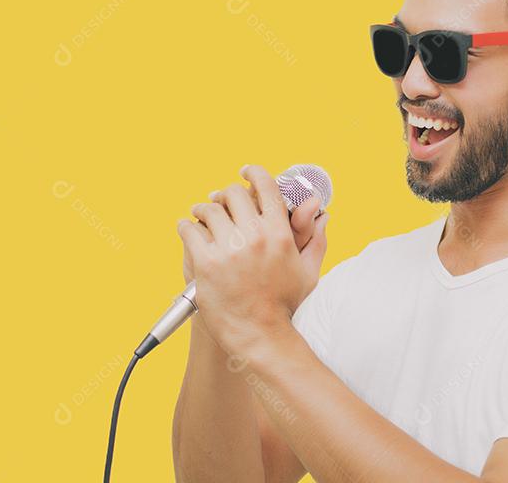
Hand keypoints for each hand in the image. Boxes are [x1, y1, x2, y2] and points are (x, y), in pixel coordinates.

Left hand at [177, 164, 329, 357]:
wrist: (259, 336)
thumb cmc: (284, 306)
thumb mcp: (307, 270)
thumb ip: (314, 238)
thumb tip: (321, 213)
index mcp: (279, 233)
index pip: (265, 186)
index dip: (253, 173)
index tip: (245, 172)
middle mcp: (255, 237)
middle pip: (234, 193)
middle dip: (226, 194)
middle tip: (219, 200)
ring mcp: (229, 249)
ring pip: (209, 209)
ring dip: (203, 208)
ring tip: (200, 214)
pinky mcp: (206, 263)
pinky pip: (189, 230)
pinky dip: (186, 226)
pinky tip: (187, 229)